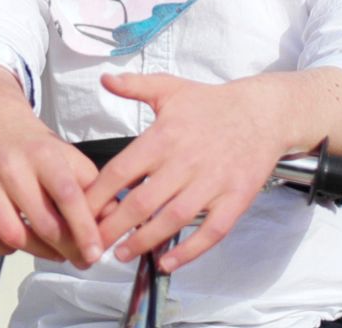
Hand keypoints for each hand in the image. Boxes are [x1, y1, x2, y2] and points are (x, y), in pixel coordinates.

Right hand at [0, 64, 105, 267]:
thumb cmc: (29, 145)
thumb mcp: (65, 154)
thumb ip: (90, 186)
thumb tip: (113, 221)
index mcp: (43, 153)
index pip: (67, 195)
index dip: (84, 228)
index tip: (95, 253)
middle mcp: (10, 164)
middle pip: (41, 222)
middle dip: (65, 248)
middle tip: (77, 256)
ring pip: (11, 235)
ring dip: (35, 251)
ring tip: (48, 248)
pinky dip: (1, 248)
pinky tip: (14, 239)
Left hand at [83, 73, 296, 272]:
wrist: (263, 112)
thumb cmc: (212, 103)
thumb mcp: (170, 88)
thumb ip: (134, 86)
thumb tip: (104, 79)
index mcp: (163, 137)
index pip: (120, 172)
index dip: (97, 196)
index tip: (78, 211)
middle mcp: (185, 162)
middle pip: (141, 203)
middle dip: (112, 228)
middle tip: (91, 245)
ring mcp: (212, 182)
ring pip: (173, 219)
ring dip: (145, 241)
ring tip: (122, 254)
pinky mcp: (235, 198)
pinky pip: (211, 231)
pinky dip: (190, 250)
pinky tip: (168, 262)